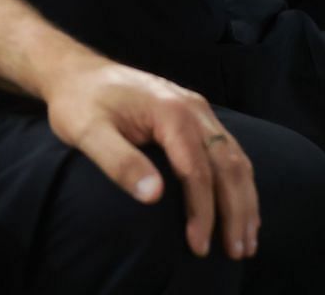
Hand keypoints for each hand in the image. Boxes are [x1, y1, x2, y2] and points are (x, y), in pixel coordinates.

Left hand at [43, 61, 259, 260]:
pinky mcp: (196, 115)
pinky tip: (241, 206)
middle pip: (228, 164)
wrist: (78, 72)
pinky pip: (228, 150)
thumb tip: (153, 196)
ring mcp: (198, 110)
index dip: (202, 212)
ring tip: (246, 240)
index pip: (196, 169)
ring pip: (235, 158)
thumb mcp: (87, 132)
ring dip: (245, 200)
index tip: (199, 246)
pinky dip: (239, 182)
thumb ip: (120, 161)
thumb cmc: (80, 103)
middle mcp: (193, 108)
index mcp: (169, 112)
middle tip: (238, 252)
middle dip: (236, 211)